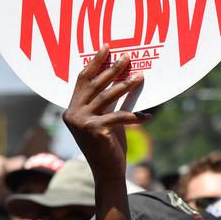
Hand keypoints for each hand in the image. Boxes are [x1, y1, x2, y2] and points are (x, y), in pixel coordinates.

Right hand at [63, 45, 150, 180]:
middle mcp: (72, 113)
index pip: (83, 79)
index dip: (95, 62)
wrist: (107, 172)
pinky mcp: (95, 130)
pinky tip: (148, 116)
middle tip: (127, 57)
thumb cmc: (108, 145)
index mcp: (72, 108)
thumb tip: (126, 78)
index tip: (107, 47)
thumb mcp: (108, 119)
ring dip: (125, 85)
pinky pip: (119, 116)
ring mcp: (81, 122)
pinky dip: (136, 116)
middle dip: (112, 68)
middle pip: (95, 84)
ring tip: (140, 76)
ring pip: (107, 96)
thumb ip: (112, 101)